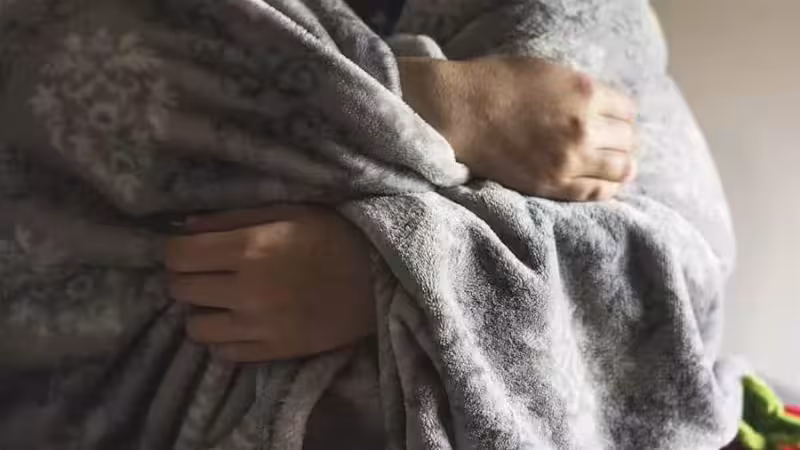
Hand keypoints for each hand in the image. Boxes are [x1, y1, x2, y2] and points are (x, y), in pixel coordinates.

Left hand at [164, 205, 375, 362]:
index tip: (190, 248)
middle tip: (206, 271)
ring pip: (196, 328)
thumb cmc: (335, 235)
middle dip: (186, 276)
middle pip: (180, 289)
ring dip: (202, 311)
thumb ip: (233, 217)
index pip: (177, 255)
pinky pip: (225, 353)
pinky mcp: (276, 351)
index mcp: (249, 248)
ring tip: (221, 300)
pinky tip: (240, 321)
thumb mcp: (288, 211)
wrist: (382, 277)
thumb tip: (184, 227)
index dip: (176, 249)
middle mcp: (247, 290)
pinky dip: (225, 337)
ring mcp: (260, 326)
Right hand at [398, 56, 637, 200]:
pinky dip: (607, 188)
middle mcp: (583, 127)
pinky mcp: (552, 183)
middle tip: (611, 142)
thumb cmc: (498, 84)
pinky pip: (596, 192)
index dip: (620, 115)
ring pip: (621, 168)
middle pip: (628, 140)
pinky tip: (605, 184)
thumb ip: (581, 90)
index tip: (612, 120)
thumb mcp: (549, 71)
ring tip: (613, 165)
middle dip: (621, 139)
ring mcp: (569, 159)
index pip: (627, 110)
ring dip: (620, 165)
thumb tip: (603, 107)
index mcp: (585, 93)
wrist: (460, 111)